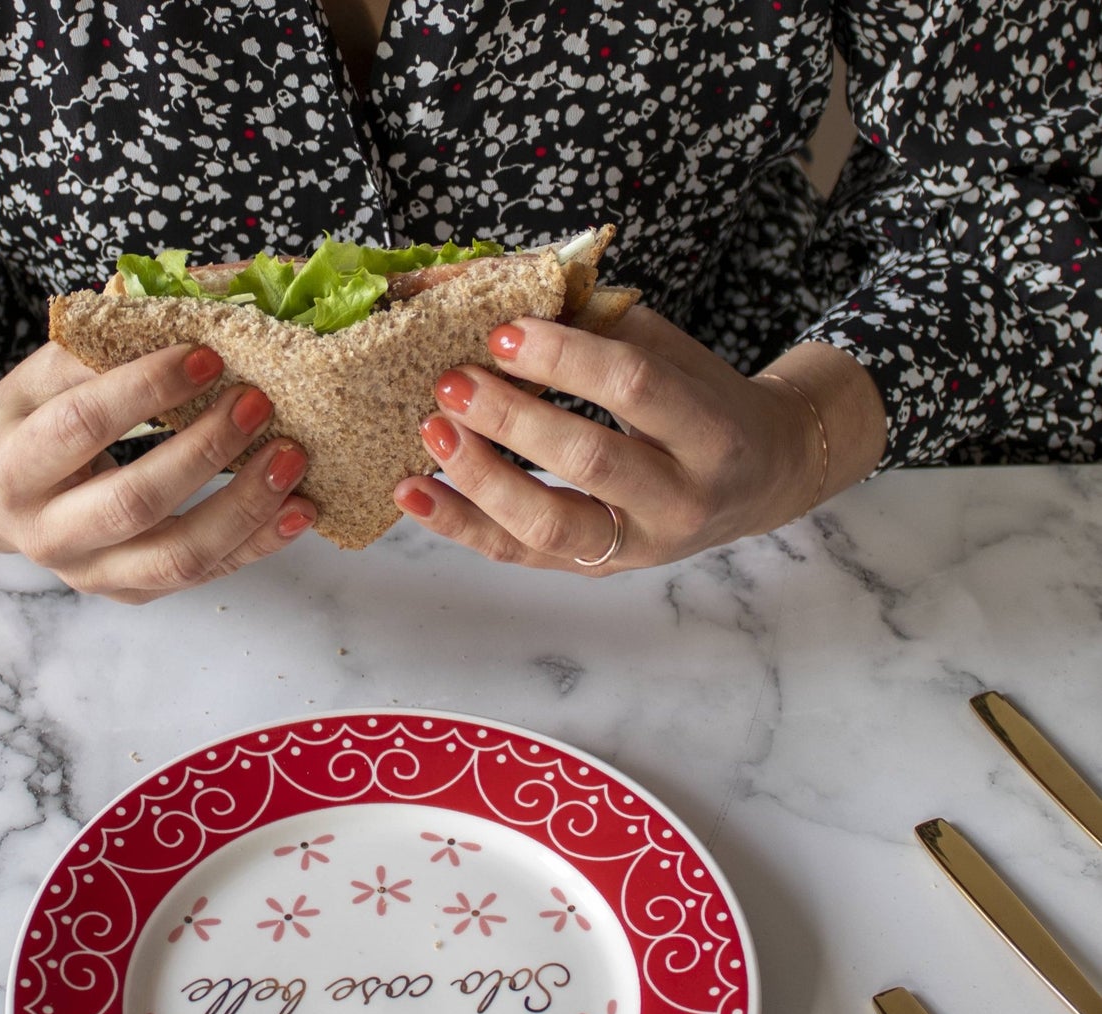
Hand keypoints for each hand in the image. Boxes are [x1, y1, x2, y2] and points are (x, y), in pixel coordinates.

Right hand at [0, 342, 314, 602]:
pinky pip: (205, 575)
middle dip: (204, 453)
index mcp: (12, 471)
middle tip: (259, 404)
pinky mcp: (133, 593)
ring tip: (292, 460)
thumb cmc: (26, 423)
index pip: (80, 426)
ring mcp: (93, 574)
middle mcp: (47, 535)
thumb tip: (178, 303)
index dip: (145, 389)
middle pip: (134, 503)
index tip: (207, 355)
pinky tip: (301, 510)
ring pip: (178, 557)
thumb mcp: (40, 378)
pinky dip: (259, 543)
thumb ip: (96, 351)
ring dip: (244, 507)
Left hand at [392, 307, 884, 573]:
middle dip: (512, 418)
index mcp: (711, 430)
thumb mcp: (670, 350)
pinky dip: (461, 524)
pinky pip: (520, 554)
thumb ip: (595, 322)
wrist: (761, 478)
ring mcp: (638, 545)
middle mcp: (682, 498)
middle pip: (590, 461)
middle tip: (452, 382)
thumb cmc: (703, 402)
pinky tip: (413, 492)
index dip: (566, 357)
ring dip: (480, 479)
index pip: (635, 387)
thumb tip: (486, 284)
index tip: (503, 331)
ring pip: (551, 525)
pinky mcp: (598, 569)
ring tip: (430, 434)